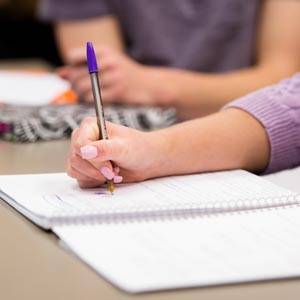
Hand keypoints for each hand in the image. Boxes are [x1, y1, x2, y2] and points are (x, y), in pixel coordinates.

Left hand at [59, 46, 173, 104]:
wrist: (150, 85)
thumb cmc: (124, 75)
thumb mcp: (105, 64)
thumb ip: (81, 67)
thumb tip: (60, 74)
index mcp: (103, 51)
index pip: (72, 57)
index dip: (72, 69)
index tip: (79, 75)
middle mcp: (108, 61)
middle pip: (76, 75)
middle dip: (74, 85)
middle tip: (79, 91)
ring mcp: (113, 76)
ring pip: (82, 88)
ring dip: (80, 96)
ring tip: (86, 96)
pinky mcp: (118, 91)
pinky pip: (93, 99)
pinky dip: (89, 102)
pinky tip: (94, 101)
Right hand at [66, 117, 169, 187]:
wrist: (146, 161)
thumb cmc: (137, 148)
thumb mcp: (123, 147)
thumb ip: (104, 149)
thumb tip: (85, 151)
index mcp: (90, 126)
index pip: (79, 144)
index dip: (93, 159)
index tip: (109, 166)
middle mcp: (83, 139)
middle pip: (75, 159)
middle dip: (95, 169)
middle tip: (113, 171)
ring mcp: (82, 155)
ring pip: (74, 170)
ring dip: (95, 176)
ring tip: (112, 172)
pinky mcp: (85, 169)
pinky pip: (80, 180)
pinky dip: (94, 182)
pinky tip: (107, 178)